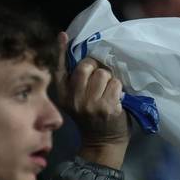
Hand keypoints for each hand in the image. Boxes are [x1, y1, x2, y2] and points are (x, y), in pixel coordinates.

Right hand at [54, 33, 130, 168]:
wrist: (103, 144)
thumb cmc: (93, 119)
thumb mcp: (77, 101)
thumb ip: (77, 82)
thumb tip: (82, 55)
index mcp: (64, 96)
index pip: (60, 69)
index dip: (62, 50)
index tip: (63, 35)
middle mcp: (74, 99)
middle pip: (86, 66)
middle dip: (97, 68)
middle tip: (102, 79)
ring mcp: (90, 104)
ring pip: (102, 74)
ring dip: (110, 79)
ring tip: (109, 91)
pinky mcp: (106, 108)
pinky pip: (115, 84)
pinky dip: (119, 88)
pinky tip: (116, 99)